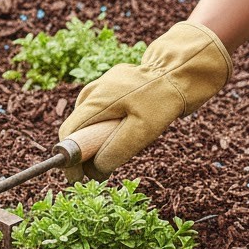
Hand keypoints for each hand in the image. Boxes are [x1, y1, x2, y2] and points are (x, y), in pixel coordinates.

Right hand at [57, 20, 231, 181]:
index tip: (80, 178)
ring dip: (100, 139)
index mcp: (94, 100)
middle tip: (106, 167)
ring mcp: (102, 86)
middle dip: (88, 151)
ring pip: (92, 122)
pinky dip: (110, 126)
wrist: (180, 71)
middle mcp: (93, 91)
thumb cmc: (162, 100)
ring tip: (125, 144)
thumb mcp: (142, 130)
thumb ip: (116, 150)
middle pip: (79, 130)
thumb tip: (95, 169)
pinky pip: (104, 112)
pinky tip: (130, 128)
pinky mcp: (113, 85)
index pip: (68, 135)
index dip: (70, 160)